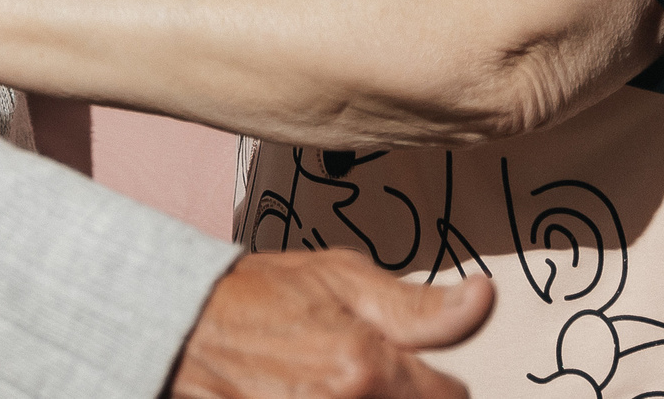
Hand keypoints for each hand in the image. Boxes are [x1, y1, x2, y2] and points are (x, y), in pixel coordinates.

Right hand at [172, 253, 490, 398]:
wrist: (179, 323)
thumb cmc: (259, 294)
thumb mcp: (340, 277)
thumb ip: (418, 306)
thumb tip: (484, 298)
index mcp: (367, 368)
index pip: (451, 398)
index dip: (434, 382)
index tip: (408, 369)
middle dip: (401, 395)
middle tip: (362, 374)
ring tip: (335, 381)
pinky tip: (310, 389)